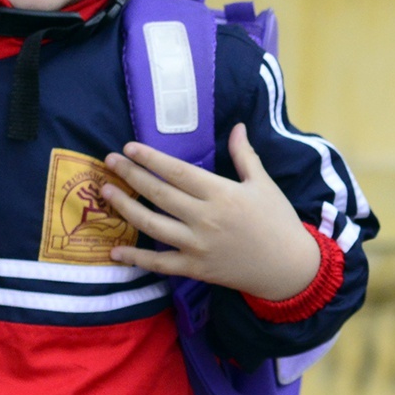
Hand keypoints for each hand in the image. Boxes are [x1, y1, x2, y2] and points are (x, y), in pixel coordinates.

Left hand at [103, 125, 321, 299]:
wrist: (288, 268)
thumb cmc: (278, 221)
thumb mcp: (263, 184)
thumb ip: (245, 155)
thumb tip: (237, 126)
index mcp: (221, 194)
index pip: (178, 172)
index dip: (151, 159)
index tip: (129, 148)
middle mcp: (205, 218)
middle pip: (159, 194)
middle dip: (130, 175)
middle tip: (109, 161)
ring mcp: (198, 245)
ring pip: (152, 225)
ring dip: (126, 208)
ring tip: (106, 192)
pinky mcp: (196, 269)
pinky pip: (160, 264)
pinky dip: (137, 259)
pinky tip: (115, 251)